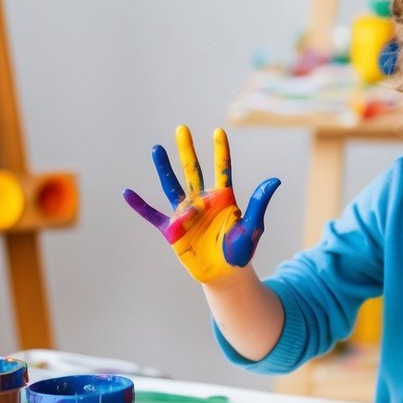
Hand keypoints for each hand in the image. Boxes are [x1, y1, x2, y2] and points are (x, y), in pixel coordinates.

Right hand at [123, 126, 279, 282]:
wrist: (225, 274)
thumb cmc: (240, 250)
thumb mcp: (252, 226)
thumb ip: (258, 203)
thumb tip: (275, 180)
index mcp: (223, 198)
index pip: (222, 169)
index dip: (221, 151)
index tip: (219, 131)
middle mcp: (202, 201)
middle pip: (192, 170)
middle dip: (187, 150)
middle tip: (182, 128)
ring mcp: (186, 214)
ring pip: (172, 186)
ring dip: (164, 168)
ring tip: (157, 148)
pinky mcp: (173, 230)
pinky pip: (153, 216)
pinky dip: (140, 206)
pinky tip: (127, 193)